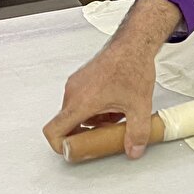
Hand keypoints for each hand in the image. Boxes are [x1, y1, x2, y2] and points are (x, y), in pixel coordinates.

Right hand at [43, 0, 179, 159]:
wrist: (134, 44)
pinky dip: (95, 107)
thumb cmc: (132, 67)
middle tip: (105, 134)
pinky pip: (81, 100)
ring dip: (93, 120)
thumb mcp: (139, 106)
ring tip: (116, 115)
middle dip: (87, 133)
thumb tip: (134, 150)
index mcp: (81, 102)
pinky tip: (115, 103)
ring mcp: (76, 84)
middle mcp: (73, 92)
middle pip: (68, 123)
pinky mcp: (82, 78)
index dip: (60, 145)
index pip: (53, 130)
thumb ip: (137, 132)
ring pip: (76, 111)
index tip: (75, 150)